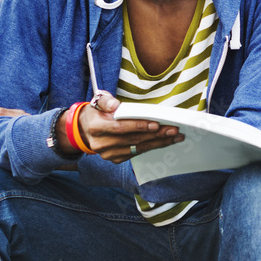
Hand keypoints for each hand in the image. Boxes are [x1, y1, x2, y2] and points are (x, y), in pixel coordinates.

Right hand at [60, 91, 183, 162]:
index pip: (120, 128)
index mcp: (95, 127)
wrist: (85, 130)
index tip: (156, 124)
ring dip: (159, 142)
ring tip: (175, 136)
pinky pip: (138, 153)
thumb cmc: (96, 112)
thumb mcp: (97, 101)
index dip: (139, 126)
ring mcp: (109, 154)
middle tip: (173, 130)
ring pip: (138, 148)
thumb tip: (115, 105)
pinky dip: (153, 147)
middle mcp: (101, 144)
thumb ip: (106, 101)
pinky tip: (166, 142)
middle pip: (133, 140)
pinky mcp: (116, 159)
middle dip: (155, 135)